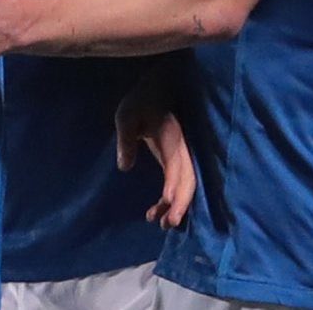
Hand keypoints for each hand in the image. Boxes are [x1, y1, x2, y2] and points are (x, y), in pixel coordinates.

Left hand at [116, 81, 196, 228]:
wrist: (157, 88)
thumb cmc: (141, 100)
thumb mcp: (126, 115)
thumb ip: (126, 139)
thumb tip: (124, 167)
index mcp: (173, 139)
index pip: (178, 167)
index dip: (175, 186)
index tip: (167, 203)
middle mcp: (181, 151)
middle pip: (188, 181)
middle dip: (180, 204)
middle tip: (166, 224)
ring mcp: (179, 157)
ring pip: (185, 185)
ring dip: (175, 205)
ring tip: (159, 223)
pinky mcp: (174, 160)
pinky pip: (177, 183)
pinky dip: (171, 199)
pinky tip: (156, 210)